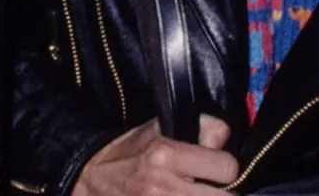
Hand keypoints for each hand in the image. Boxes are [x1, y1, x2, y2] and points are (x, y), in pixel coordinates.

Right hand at [73, 116, 237, 194]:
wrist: (91, 179)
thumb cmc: (127, 153)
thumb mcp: (155, 130)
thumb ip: (194, 129)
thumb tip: (225, 136)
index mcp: (165, 154)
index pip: (227, 166)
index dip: (223, 166)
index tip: (214, 168)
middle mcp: (164, 188)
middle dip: (223, 194)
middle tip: (209, 189)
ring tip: (194, 193)